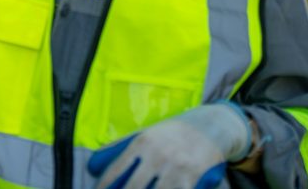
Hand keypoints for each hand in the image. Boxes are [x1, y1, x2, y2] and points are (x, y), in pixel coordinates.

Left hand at [87, 102, 252, 188]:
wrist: (211, 125)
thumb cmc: (174, 132)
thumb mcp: (149, 133)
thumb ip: (125, 147)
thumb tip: (96, 162)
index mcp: (142, 142)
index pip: (117, 169)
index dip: (105, 185)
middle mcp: (156, 155)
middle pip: (134, 186)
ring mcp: (175, 168)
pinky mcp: (193, 177)